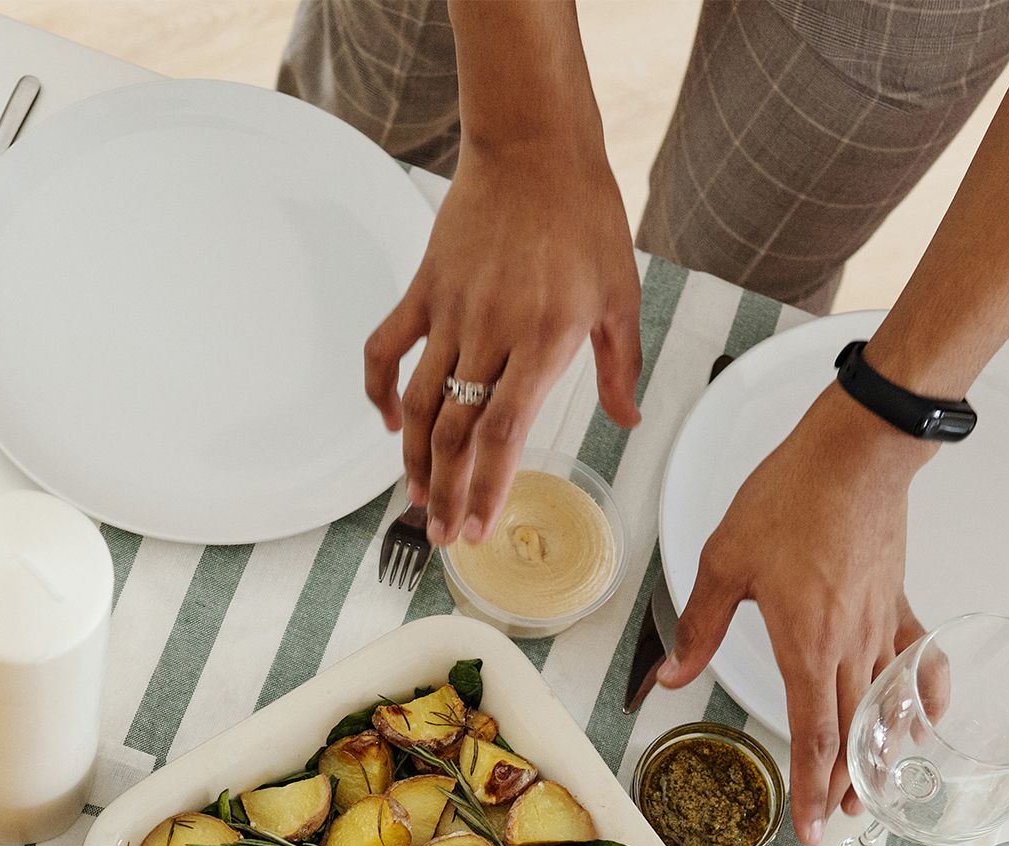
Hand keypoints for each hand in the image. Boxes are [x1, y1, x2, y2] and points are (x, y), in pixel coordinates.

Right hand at [364, 125, 639, 549]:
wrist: (535, 147)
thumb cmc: (584, 217)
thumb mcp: (621, 294)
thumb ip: (620, 365)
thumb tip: (627, 420)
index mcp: (545, 341)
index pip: (504, 433)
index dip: (485, 487)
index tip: (476, 528)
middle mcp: (492, 333)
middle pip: (456, 432)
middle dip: (445, 492)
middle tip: (442, 536)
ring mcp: (451, 312)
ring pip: (420, 403)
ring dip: (413, 459)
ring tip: (414, 500)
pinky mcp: (424, 290)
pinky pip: (387, 349)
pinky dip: (380, 390)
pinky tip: (390, 423)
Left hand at [659, 389, 935, 841]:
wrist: (856, 452)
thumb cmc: (792, 498)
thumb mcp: (723, 563)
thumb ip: (698, 627)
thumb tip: (670, 676)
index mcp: (804, 645)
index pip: (811, 735)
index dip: (811, 787)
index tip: (809, 827)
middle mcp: (849, 646)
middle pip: (852, 733)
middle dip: (845, 784)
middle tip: (839, 821)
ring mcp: (880, 624)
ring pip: (886, 707)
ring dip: (882, 754)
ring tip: (877, 791)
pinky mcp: (898, 600)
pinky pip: (917, 659)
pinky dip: (923, 695)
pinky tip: (926, 720)